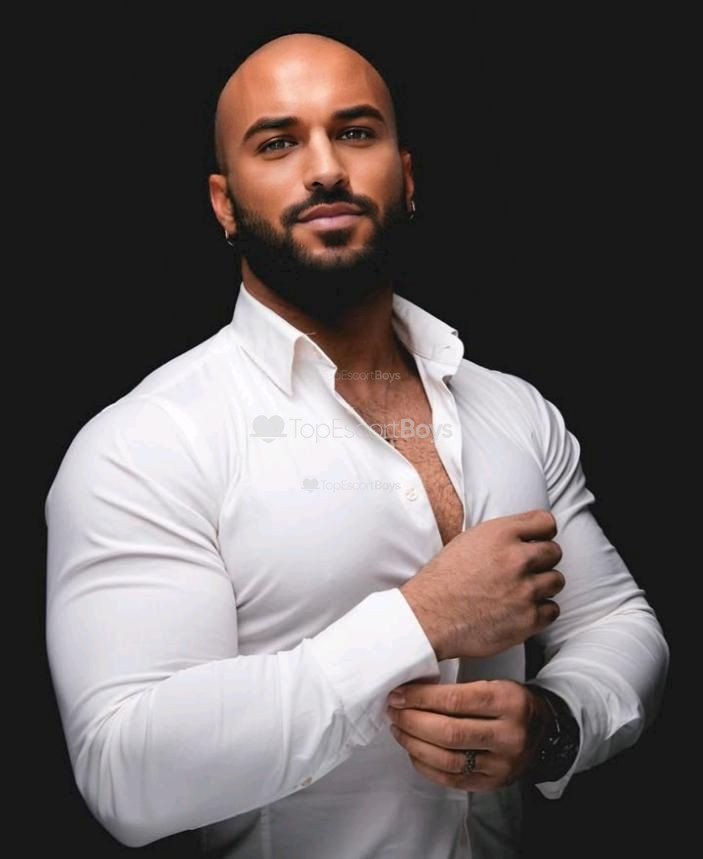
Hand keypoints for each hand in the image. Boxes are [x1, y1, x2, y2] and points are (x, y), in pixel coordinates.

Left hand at [385, 679, 551, 791]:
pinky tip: (414, 751)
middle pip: (449, 732)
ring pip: (447, 760)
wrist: (544, 733)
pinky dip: (426, 766)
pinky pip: (452, 779)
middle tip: (394, 711)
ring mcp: (502, 764)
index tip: (398, 694)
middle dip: (413, 721)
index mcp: (509, 701)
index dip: (421, 698)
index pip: (456, 700)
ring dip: (414, 744)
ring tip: (398, 729)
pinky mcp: (493, 783)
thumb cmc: (510, 703)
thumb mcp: (495, 684)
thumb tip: (412, 691)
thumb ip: (459, 688)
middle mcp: (508, 735)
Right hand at [400, 509, 563, 660]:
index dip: (543, 532)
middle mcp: (516, 559)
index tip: (539, 540)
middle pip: (555, 552)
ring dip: (542, 585)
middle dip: (543, 560)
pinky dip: (540, 611)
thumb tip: (527, 537)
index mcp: (501, 534)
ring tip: (522, 591)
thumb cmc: (443, 580)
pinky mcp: (528, 619)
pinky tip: (522, 609)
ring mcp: (525, 590)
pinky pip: (552, 610)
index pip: (545, 522)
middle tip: (526, 570)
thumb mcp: (468, 541)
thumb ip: (502, 536)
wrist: (429, 616)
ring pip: (556, 581)